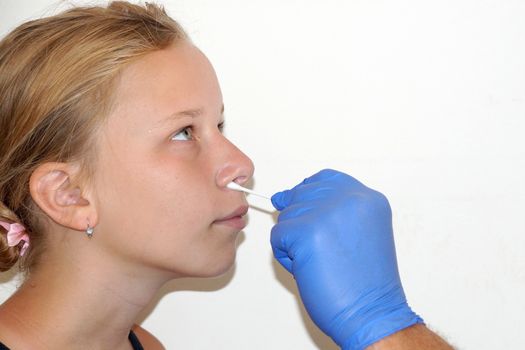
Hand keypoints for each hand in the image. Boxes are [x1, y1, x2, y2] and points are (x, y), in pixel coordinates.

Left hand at [271, 169, 423, 349]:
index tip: (307, 209)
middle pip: (302, 194)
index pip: (325, 178)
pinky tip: (309, 268)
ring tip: (320, 261)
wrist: (372, 314)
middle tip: (319, 249)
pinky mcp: (306, 231)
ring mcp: (327, 212)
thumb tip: (283, 197)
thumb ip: (328, 210)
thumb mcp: (359, 232)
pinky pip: (279, 236)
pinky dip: (287, 255)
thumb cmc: (367, 284)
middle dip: (301, 220)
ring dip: (294, 240)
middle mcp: (350, 199)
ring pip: (288, 216)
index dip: (309, 193)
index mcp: (368, 199)